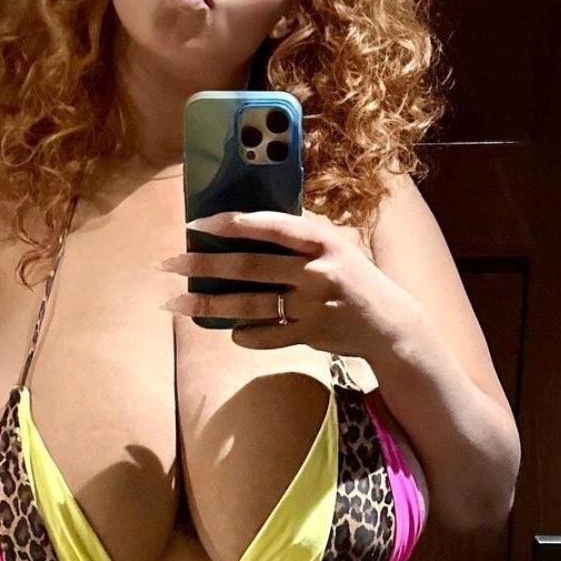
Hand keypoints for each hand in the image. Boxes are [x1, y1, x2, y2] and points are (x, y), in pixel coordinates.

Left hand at [159, 209, 401, 355]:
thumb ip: (298, 238)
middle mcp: (316, 270)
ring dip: (210, 304)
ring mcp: (313, 305)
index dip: (230, 223)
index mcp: (321, 240)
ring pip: (251, 304)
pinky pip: (268, 336)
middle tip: (169, 264)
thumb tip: (243, 226)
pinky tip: (232, 333)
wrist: (390, 324)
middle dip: (204, 264)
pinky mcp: (311, 335)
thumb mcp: (335, 246)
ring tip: (176, 304)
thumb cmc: (354, 278)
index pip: (269, 225)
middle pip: (250, 266)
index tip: (195, 223)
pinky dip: (247, 335)